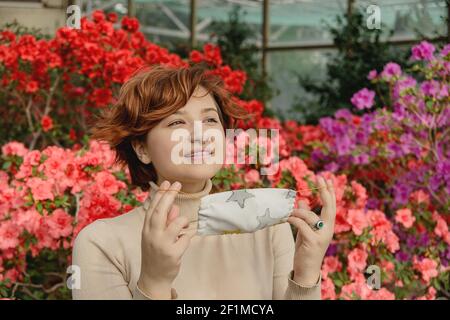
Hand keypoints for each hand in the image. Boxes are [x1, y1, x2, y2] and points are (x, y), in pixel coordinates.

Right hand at [137, 180, 194, 298]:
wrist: (153, 277)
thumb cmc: (156, 252)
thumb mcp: (156, 236)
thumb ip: (165, 221)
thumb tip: (175, 208)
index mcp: (146, 229)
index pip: (152, 208)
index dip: (160, 194)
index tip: (167, 182)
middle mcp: (152, 236)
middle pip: (161, 212)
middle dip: (169, 195)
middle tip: (178, 184)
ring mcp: (162, 245)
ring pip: (177, 223)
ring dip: (183, 221)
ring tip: (182, 227)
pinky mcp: (172, 254)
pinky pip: (186, 238)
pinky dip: (186, 238)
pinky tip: (181, 243)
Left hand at [287, 176, 335, 285]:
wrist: (306, 271)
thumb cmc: (305, 250)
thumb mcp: (305, 230)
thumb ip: (305, 216)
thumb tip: (302, 200)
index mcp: (328, 227)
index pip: (331, 206)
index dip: (330, 192)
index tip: (327, 178)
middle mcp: (328, 231)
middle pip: (329, 208)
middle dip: (326, 191)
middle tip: (320, 178)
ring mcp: (322, 237)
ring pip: (310, 216)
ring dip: (298, 211)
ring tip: (288, 211)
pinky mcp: (313, 242)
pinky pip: (302, 225)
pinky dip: (293, 219)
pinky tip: (286, 218)